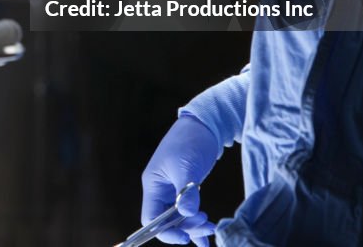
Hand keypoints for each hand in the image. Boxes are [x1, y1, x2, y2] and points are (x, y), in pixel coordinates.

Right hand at [140, 115, 219, 245]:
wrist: (202, 127)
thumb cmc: (189, 142)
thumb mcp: (187, 167)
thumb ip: (186, 192)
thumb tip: (186, 214)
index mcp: (153, 185)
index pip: (151, 218)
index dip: (165, 231)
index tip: (185, 237)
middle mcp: (160, 190)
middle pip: (167, 221)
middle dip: (186, 228)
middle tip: (207, 226)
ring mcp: (172, 190)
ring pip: (179, 219)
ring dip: (193, 226)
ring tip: (211, 227)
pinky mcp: (185, 189)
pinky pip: (187, 212)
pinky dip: (196, 223)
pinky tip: (206, 233)